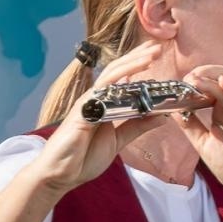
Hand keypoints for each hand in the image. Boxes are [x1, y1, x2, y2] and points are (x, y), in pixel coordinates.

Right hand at [34, 40, 170, 191]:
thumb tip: (161, 116)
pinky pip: (101, 92)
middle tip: (158, 46)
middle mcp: (95, 100)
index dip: (137, 64)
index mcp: (104, 105)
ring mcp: (87, 103)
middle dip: (138, 57)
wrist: (61, 175)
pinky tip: (130, 75)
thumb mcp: (118, 141)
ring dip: (132, 63)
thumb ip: (137, 127)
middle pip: (118, 71)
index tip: (155, 54)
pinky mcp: (82, 111)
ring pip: (111, 76)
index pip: (122, 78)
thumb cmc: (83, 158)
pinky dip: (117, 81)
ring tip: (151, 54)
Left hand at [174, 67, 222, 213]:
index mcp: (220, 115)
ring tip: (196, 79)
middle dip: (201, 78)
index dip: (193, 85)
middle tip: (186, 81)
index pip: (206, 91)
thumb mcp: (203, 144)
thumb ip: (190, 127)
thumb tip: (173, 110)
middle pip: (217, 85)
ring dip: (211, 82)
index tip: (177, 86)